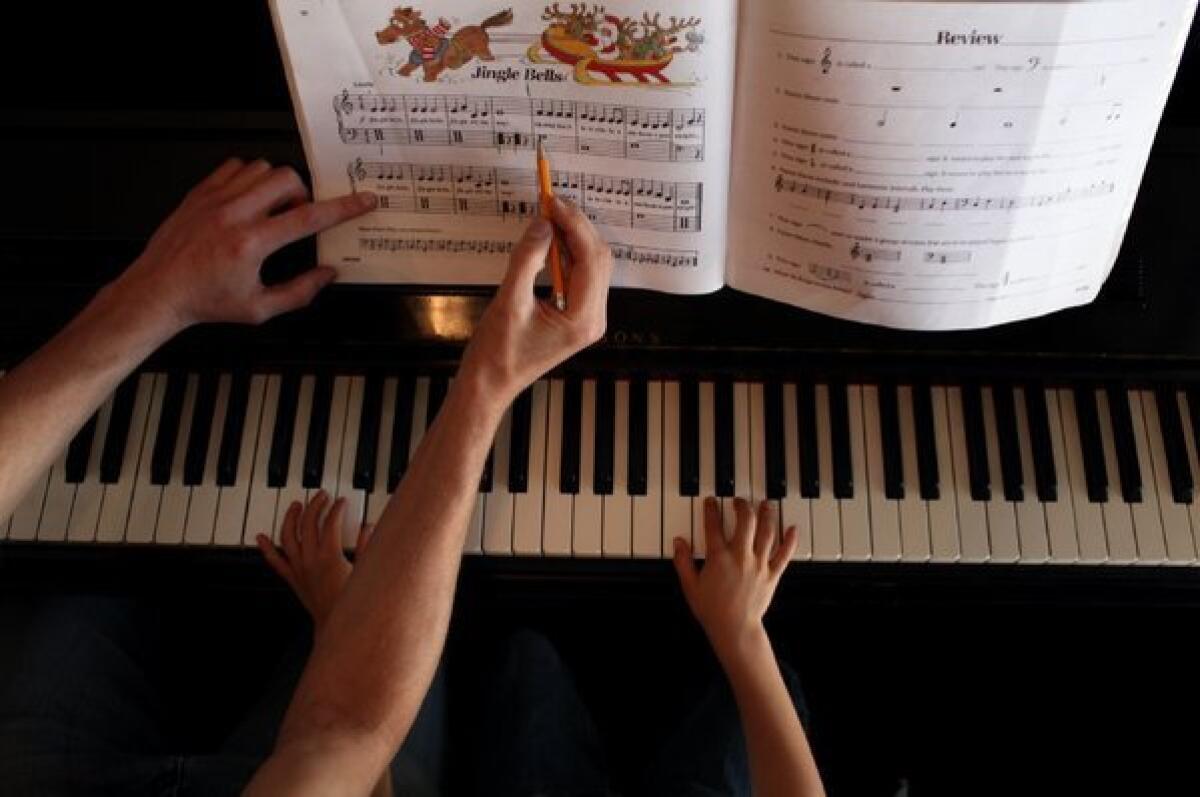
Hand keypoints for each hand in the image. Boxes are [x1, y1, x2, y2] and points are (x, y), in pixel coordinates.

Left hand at [113, 158, 377, 330]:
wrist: (157, 291)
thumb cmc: (205, 302)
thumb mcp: (259, 309)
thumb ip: (299, 292)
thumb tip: (327, 274)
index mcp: (251, 244)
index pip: (308, 217)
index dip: (342, 208)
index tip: (362, 200)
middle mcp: (233, 215)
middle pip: (286, 179)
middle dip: (303, 194)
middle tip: (297, 214)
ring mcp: (214, 199)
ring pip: (261, 168)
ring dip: (276, 184)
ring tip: (271, 208)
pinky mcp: (199, 193)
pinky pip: (234, 166)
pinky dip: (249, 177)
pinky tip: (247, 199)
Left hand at [257, 491, 373, 628]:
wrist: (337, 627)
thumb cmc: (352, 603)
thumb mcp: (365, 572)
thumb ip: (367, 547)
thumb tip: (368, 527)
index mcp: (329, 557)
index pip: (330, 523)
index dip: (337, 509)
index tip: (342, 502)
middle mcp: (310, 560)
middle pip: (308, 524)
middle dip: (315, 505)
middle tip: (322, 497)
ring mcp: (299, 569)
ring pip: (288, 536)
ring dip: (291, 518)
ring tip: (296, 506)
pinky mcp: (293, 579)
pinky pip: (275, 562)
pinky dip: (267, 548)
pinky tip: (261, 538)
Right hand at [459, 197, 611, 403]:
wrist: (489, 385)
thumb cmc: (496, 355)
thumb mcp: (509, 302)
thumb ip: (527, 260)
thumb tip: (542, 225)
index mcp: (583, 319)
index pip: (590, 259)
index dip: (573, 225)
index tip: (553, 202)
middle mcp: (593, 319)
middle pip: (598, 258)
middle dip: (576, 228)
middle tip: (550, 203)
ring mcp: (586, 318)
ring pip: (591, 264)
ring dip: (572, 238)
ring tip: (548, 216)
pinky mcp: (576, 315)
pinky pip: (579, 275)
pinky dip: (566, 254)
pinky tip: (549, 240)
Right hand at [673, 498, 796, 664]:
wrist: (735, 629)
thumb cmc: (712, 610)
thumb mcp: (690, 586)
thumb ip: (683, 561)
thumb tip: (678, 543)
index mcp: (718, 557)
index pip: (713, 525)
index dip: (711, 510)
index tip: (711, 502)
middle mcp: (740, 556)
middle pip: (745, 521)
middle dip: (743, 506)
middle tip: (739, 501)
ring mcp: (758, 564)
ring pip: (766, 532)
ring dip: (766, 515)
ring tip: (765, 504)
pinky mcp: (771, 574)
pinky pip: (784, 554)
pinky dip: (789, 540)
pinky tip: (792, 528)